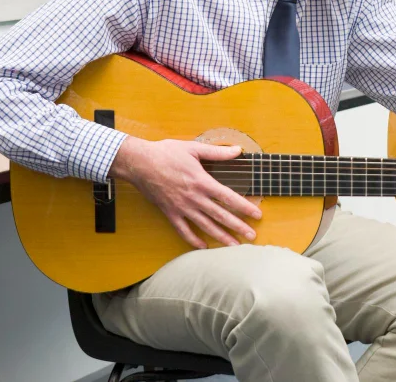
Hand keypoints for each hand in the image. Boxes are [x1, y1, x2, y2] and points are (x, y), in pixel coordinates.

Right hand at [109, 137, 261, 248]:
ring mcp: (181, 208)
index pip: (229, 198)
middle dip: (238, 227)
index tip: (257, 215)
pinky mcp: (169, 213)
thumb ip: (218, 152)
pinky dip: (193, 240)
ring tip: (235, 246)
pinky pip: (183, 230)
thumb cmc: (166, 153)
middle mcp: (194, 198)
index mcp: (202, 182)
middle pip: (220, 216)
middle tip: (252, 236)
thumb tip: (238, 150)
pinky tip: (203, 247)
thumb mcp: (194, 148)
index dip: (244, 207)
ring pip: (205, 226)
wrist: (139, 163)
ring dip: (221, 237)